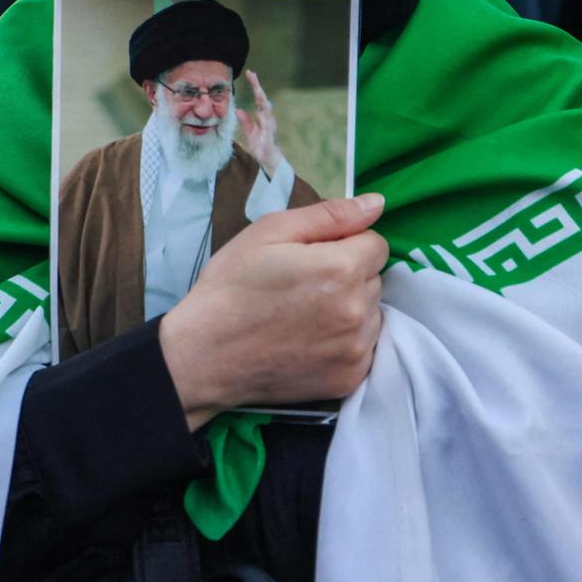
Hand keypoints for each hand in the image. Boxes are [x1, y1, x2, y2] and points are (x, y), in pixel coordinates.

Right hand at [159, 194, 388, 429]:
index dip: (345, 244)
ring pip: (371, 314)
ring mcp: (355, 349)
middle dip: (348, 276)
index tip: (312, 257)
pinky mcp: (349, 379)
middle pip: (374, 279)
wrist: (204, 356)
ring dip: (349, 309)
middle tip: (303, 286)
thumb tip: (377, 203)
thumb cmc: (231, 287)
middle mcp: (357, 311)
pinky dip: (344, 341)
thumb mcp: (269, 232)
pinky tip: (310, 340)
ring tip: (304, 315)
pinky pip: (364, 348)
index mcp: (341, 268)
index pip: (376, 244)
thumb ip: (330, 215)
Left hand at [233, 70, 282, 177]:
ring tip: (257, 88)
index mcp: (262, 116)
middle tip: (251, 74)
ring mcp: (270, 125)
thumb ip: (245, 121)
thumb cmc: (260, 145)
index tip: (250, 74)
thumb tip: (238, 110)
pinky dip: (265, 117)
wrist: (268, 160)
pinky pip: (267, 124)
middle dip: (257, 87)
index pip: (257, 98)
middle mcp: (267, 118)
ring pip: (266, 109)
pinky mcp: (270, 135)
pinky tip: (262, 110)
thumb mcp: (249, 132)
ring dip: (261, 98)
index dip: (254, 86)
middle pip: (262, 99)